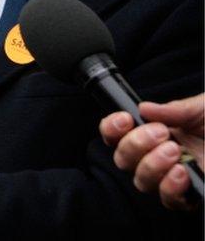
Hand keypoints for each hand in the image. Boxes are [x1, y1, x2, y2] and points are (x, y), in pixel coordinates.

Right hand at [99, 94, 203, 209]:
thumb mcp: (203, 108)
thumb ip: (175, 109)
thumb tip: (145, 108)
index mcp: (158, 132)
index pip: (119, 134)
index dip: (112, 129)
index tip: (125, 119)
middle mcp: (159, 155)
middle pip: (123, 159)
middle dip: (135, 145)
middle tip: (163, 134)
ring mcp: (173, 176)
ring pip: (141, 181)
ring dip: (152, 165)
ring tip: (176, 152)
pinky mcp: (191, 195)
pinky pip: (168, 199)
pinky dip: (170, 187)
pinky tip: (183, 173)